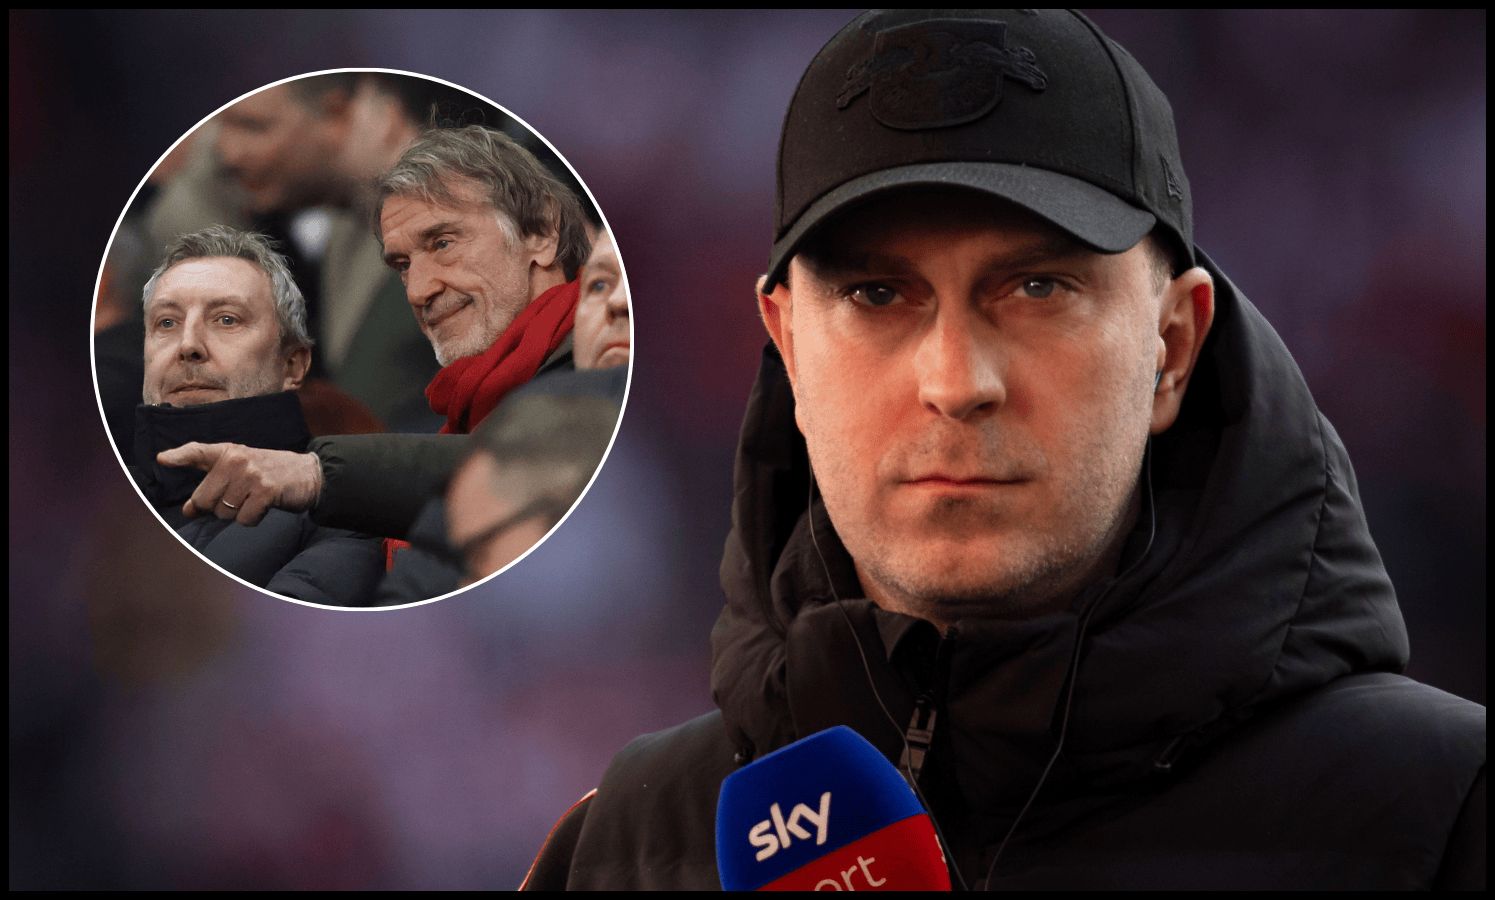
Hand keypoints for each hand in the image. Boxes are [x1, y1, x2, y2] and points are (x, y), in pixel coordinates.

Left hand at [156, 442, 322, 525]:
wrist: (310, 474)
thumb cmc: (272, 473)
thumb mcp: (242, 469)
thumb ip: (214, 485)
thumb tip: (189, 510)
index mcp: (229, 452)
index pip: (198, 451)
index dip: (179, 456)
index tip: (162, 459)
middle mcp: (237, 460)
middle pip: (205, 499)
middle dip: (217, 507)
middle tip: (238, 498)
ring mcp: (252, 475)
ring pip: (224, 512)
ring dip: (238, 513)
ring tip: (254, 499)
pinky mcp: (266, 490)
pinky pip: (244, 519)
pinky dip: (253, 519)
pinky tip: (264, 506)